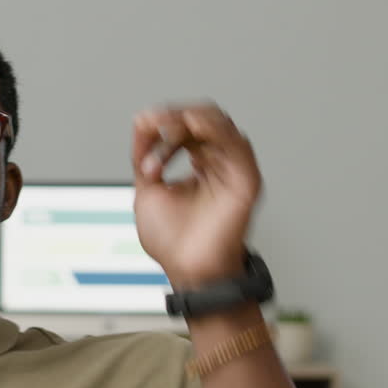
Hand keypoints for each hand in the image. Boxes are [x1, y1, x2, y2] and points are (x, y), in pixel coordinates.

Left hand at [131, 101, 262, 287]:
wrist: (187, 270)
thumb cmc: (173, 240)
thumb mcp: (147, 189)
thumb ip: (145, 155)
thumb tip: (142, 122)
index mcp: (199, 163)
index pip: (184, 129)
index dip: (162, 124)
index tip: (142, 128)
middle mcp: (218, 163)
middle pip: (202, 120)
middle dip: (175, 117)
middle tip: (155, 123)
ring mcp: (233, 170)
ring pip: (220, 125)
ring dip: (192, 118)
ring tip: (170, 123)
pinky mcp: (245, 180)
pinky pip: (237, 145)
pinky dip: (216, 129)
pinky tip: (195, 126)